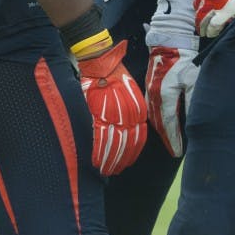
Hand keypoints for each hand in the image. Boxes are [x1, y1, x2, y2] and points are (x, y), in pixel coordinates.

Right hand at [78, 40, 146, 175]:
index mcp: (138, 110)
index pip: (137, 138)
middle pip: (127, 145)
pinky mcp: (99, 114)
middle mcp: (129, 115)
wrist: (100, 63)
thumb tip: (124, 134)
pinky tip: (96, 162)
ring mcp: (114, 115)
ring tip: (105, 170)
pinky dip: (99, 153)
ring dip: (110, 161)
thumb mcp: (128, 95)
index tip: (125, 164)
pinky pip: (101, 140)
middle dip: (120, 161)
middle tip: (114, 171)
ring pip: (115, 146)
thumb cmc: (113, 77)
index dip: (131, 154)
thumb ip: (128, 114)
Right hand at [145, 45, 197, 156]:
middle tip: (174, 150)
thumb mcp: (192, 80)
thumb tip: (193, 121)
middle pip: (159, 124)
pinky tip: (164, 121)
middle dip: (167, 138)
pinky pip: (153, 108)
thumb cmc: (183, 58)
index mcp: (164, 97)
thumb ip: (191, 102)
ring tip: (170, 139)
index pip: (169, 125)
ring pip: (155, 116)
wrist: (169, 38)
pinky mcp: (151, 84)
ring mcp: (150, 90)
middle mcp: (153, 96)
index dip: (174, 140)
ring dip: (162, 129)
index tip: (178, 153)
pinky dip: (159, 118)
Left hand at [187, 0, 234, 37]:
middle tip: (202, 22)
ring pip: (203, 20)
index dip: (201, 2)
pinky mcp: (223, 11)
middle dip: (200, 16)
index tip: (204, 5)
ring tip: (205, 32)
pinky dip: (212, 31)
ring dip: (203, 27)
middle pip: (198, 8)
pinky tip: (212, 34)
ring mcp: (213, 2)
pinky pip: (213, 25)